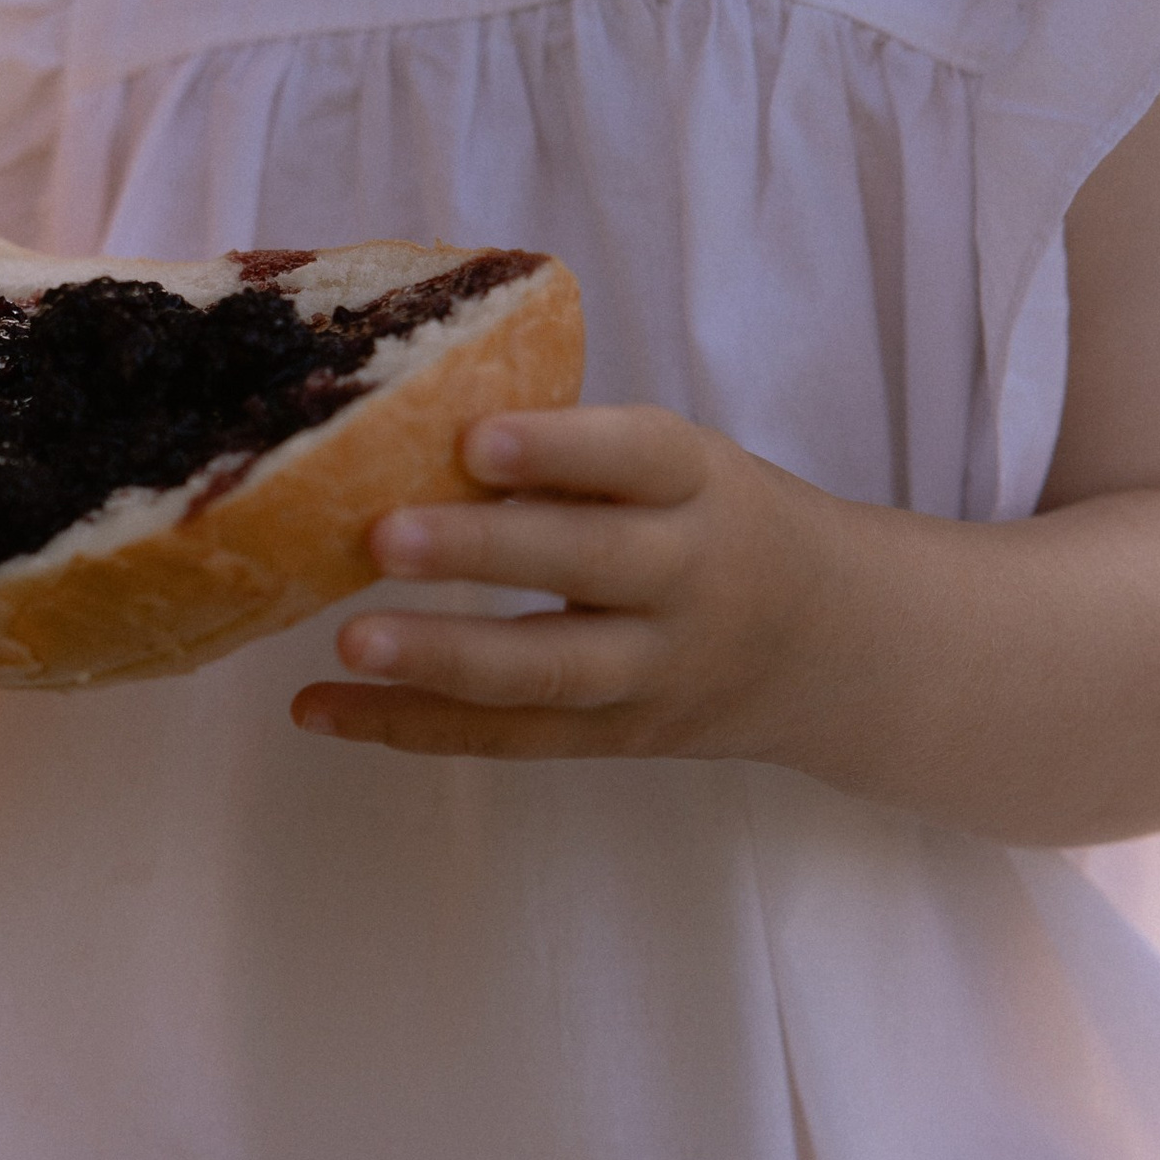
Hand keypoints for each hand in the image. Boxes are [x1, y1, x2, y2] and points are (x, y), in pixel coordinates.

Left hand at [293, 405, 829, 764]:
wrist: (836, 647)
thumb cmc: (717, 523)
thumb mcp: (683, 470)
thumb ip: (580, 455)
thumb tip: (411, 420)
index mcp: (701, 485)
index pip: (638, 457)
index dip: (559, 450)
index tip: (474, 438)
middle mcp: (688, 578)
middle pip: (590, 566)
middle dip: (483, 553)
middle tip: (381, 536)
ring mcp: (655, 670)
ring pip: (549, 672)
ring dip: (442, 659)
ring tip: (348, 642)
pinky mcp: (617, 738)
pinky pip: (509, 739)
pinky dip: (410, 727)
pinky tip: (323, 711)